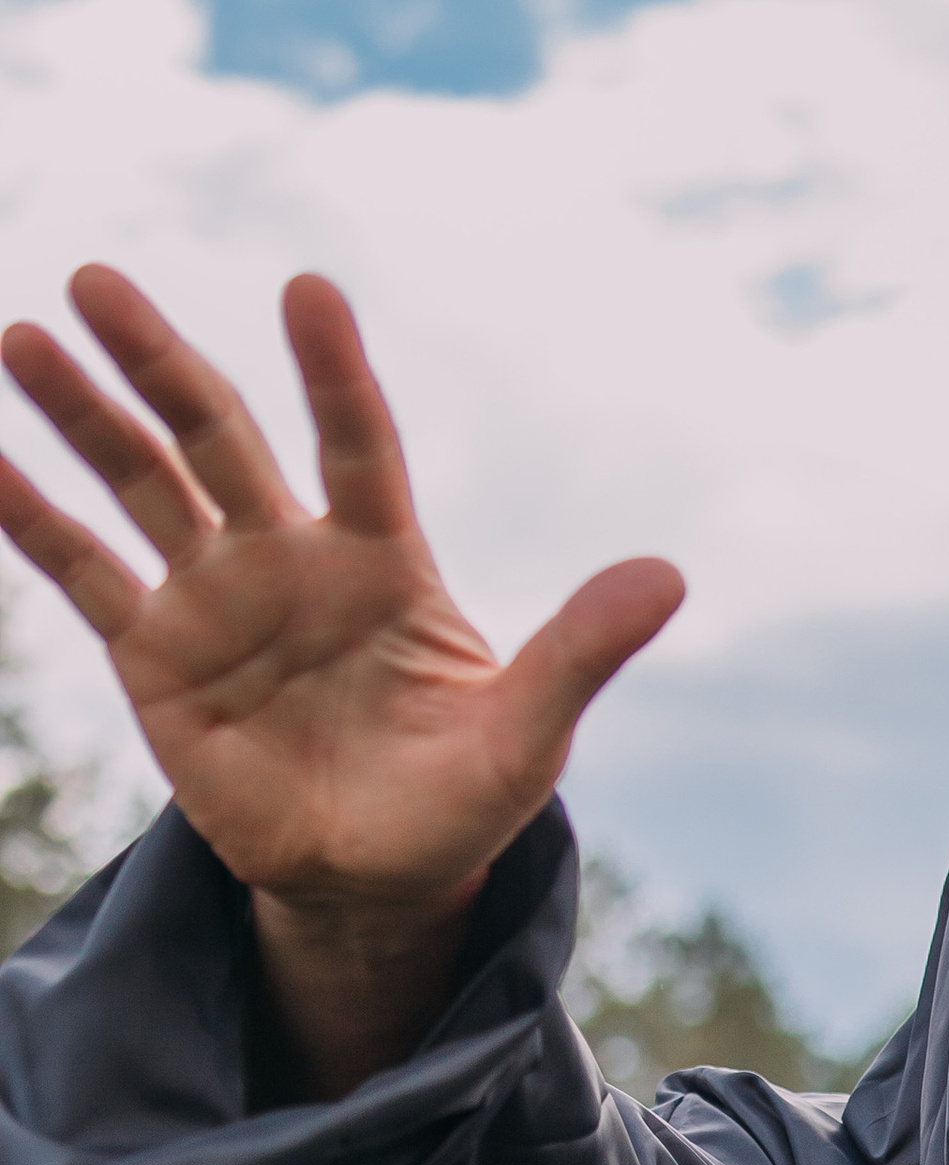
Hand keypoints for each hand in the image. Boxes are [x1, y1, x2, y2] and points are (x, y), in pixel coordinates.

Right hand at [0, 269, 681, 1081]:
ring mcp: (216, 600)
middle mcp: (289, 557)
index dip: (333, 374)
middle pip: (219, 437)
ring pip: (140, 484)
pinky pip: (85, 575)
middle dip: (159, 360)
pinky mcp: (156, 656)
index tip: (308, 289)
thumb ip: (580, 651)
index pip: (357, 445)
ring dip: (81, 413)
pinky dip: (31, 520)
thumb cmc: (461, 803)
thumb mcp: (527, 735)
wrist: (378, 884)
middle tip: (99, 280)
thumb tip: (668, 577)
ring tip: (22, 336)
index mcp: (382, 561)